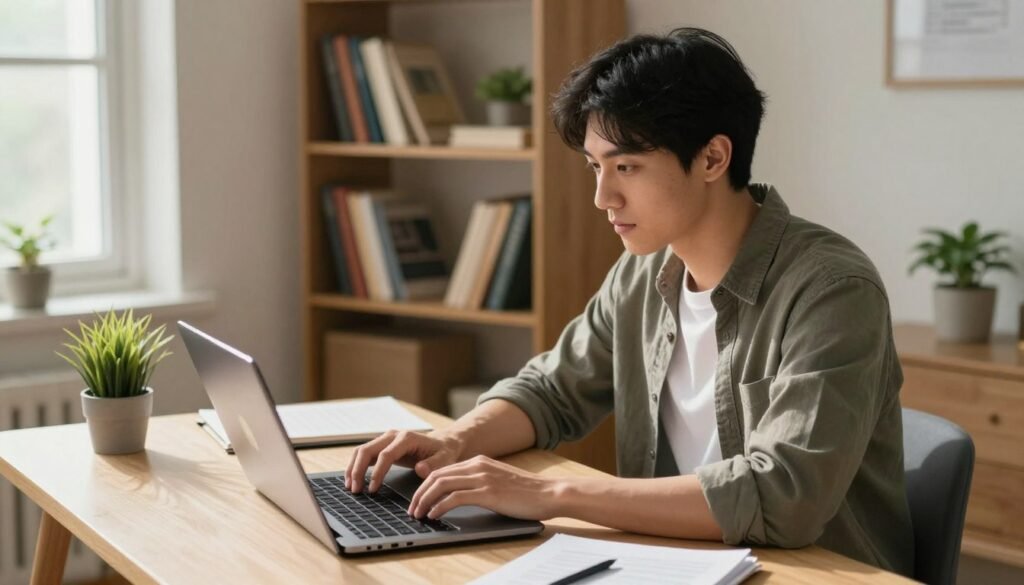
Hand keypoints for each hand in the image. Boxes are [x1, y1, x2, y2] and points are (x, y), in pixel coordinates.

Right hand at [345, 430, 462, 493]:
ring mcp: (386, 439)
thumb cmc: (443, 452)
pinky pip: (364, 454)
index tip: (373, 489)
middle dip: (358, 470)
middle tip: (355, 490)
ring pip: (362, 451)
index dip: (377, 472)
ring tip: (350, 487)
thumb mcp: (445, 459)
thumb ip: (434, 465)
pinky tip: (352, 480)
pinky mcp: (382, 446)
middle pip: (367, 450)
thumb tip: (420, 469)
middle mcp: (393, 436)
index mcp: (407, 438)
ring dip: (353, 468)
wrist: (443, 443)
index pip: (385, 454)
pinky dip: (356, 466)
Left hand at [407, 455, 562, 520]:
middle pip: (436, 476)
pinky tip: (434, 515)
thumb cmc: (527, 492)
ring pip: (441, 485)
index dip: (425, 485)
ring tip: (418, 514)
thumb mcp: (498, 480)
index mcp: (479, 461)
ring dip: (425, 500)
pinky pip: (454, 498)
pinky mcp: (488, 493)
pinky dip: (439, 507)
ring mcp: (483, 478)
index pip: (442, 470)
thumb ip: (479, 482)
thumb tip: (458, 495)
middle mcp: (478, 465)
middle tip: (412, 509)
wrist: (549, 493)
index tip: (417, 499)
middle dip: (419, 493)